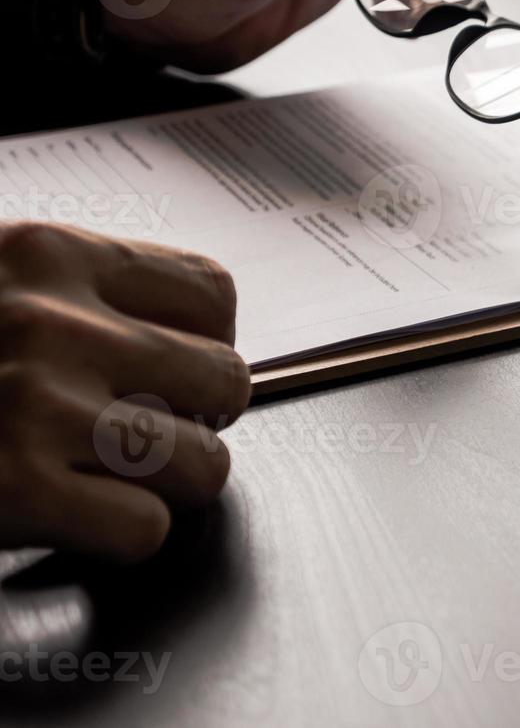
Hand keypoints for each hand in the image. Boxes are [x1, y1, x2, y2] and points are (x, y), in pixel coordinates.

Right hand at [0, 222, 249, 561]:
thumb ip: (75, 294)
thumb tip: (182, 333)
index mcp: (48, 256)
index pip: (213, 291)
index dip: (209, 342)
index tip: (181, 366)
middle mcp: (53, 323)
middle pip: (227, 379)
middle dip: (200, 417)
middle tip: (147, 429)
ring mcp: (38, 408)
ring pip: (205, 462)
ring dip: (167, 482)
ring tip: (109, 475)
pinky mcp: (15, 490)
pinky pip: (146, 527)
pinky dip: (118, 533)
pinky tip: (75, 515)